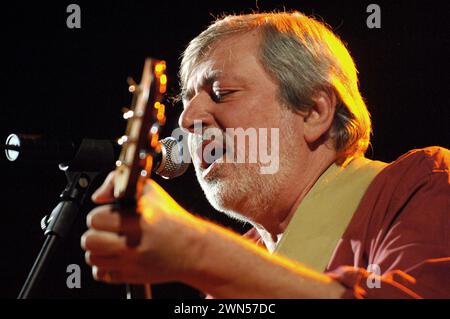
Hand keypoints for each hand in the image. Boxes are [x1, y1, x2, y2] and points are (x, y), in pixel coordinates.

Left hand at [81, 172, 205, 284]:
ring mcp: (130, 262)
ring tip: (113, 243)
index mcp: (137, 219)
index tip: (111, 216)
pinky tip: (118, 257)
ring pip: (92, 258)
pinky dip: (105, 266)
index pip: (96, 218)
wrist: (192, 249)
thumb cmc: (172, 220)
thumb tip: (98, 196)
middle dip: (97, 233)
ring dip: (99, 250)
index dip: (102, 215)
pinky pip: (101, 274)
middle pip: (89, 240)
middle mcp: (132, 242)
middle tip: (109, 231)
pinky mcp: (131, 276)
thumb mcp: (150, 191)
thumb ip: (119, 183)